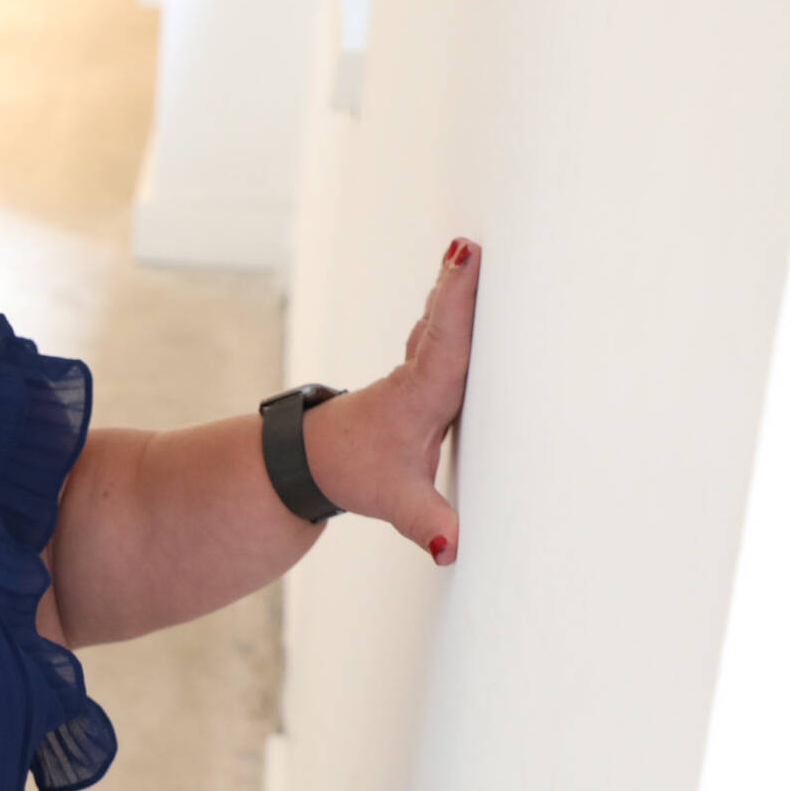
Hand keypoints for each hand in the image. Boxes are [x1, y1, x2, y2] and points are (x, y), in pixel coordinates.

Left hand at [309, 236, 480, 565]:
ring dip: (455, 285)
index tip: (464, 256)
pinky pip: (441, 329)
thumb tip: (451, 550)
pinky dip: (452, 302)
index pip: (447, 341)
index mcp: (422, 395)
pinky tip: (462, 274)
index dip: (458, 299)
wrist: (314, 461)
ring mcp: (418, 369)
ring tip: (472, 248)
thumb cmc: (357, 472)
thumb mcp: (394, 500)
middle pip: (445, 320)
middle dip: (460, 282)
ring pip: (440, 320)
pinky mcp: (420, 371)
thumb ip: (427, 523)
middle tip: (475, 240)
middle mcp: (421, 373)